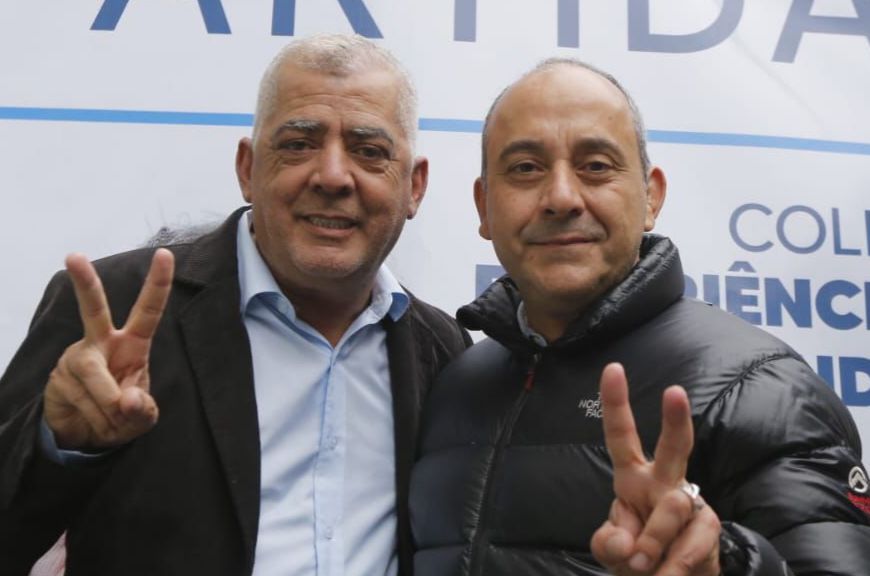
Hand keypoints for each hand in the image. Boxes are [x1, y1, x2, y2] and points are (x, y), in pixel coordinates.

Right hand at [43, 249, 173, 449]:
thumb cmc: (122, 415)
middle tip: (73, 256)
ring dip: (110, 408)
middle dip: (85, 282)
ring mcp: (76, 357)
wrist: (85, 436)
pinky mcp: (57, 377)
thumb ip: (143, 410)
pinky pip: (82, 399)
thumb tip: (128, 400)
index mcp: (132, 344)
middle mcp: (101, 342)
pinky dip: (97, 419)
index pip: (148, 310)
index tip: (165, 254)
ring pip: (96, 377)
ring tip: (114, 422)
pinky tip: (95, 422)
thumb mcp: (143, 418)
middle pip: (93, 309)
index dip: (158, 283)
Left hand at [590, 363, 720, 574]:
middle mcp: (663, 482)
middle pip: (673, 447)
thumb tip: (629, 545)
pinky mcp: (709, 529)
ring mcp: (690, 503)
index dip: (616, 404)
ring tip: (644, 566)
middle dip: (674, 419)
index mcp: (631, 478)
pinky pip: (690, 544)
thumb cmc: (637, 556)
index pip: (621, 436)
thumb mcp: (612, 550)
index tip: (613, 368)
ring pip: (673, 506)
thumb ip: (610, 544)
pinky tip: (667, 574)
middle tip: (674, 391)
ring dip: (652, 543)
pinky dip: (673, 565)